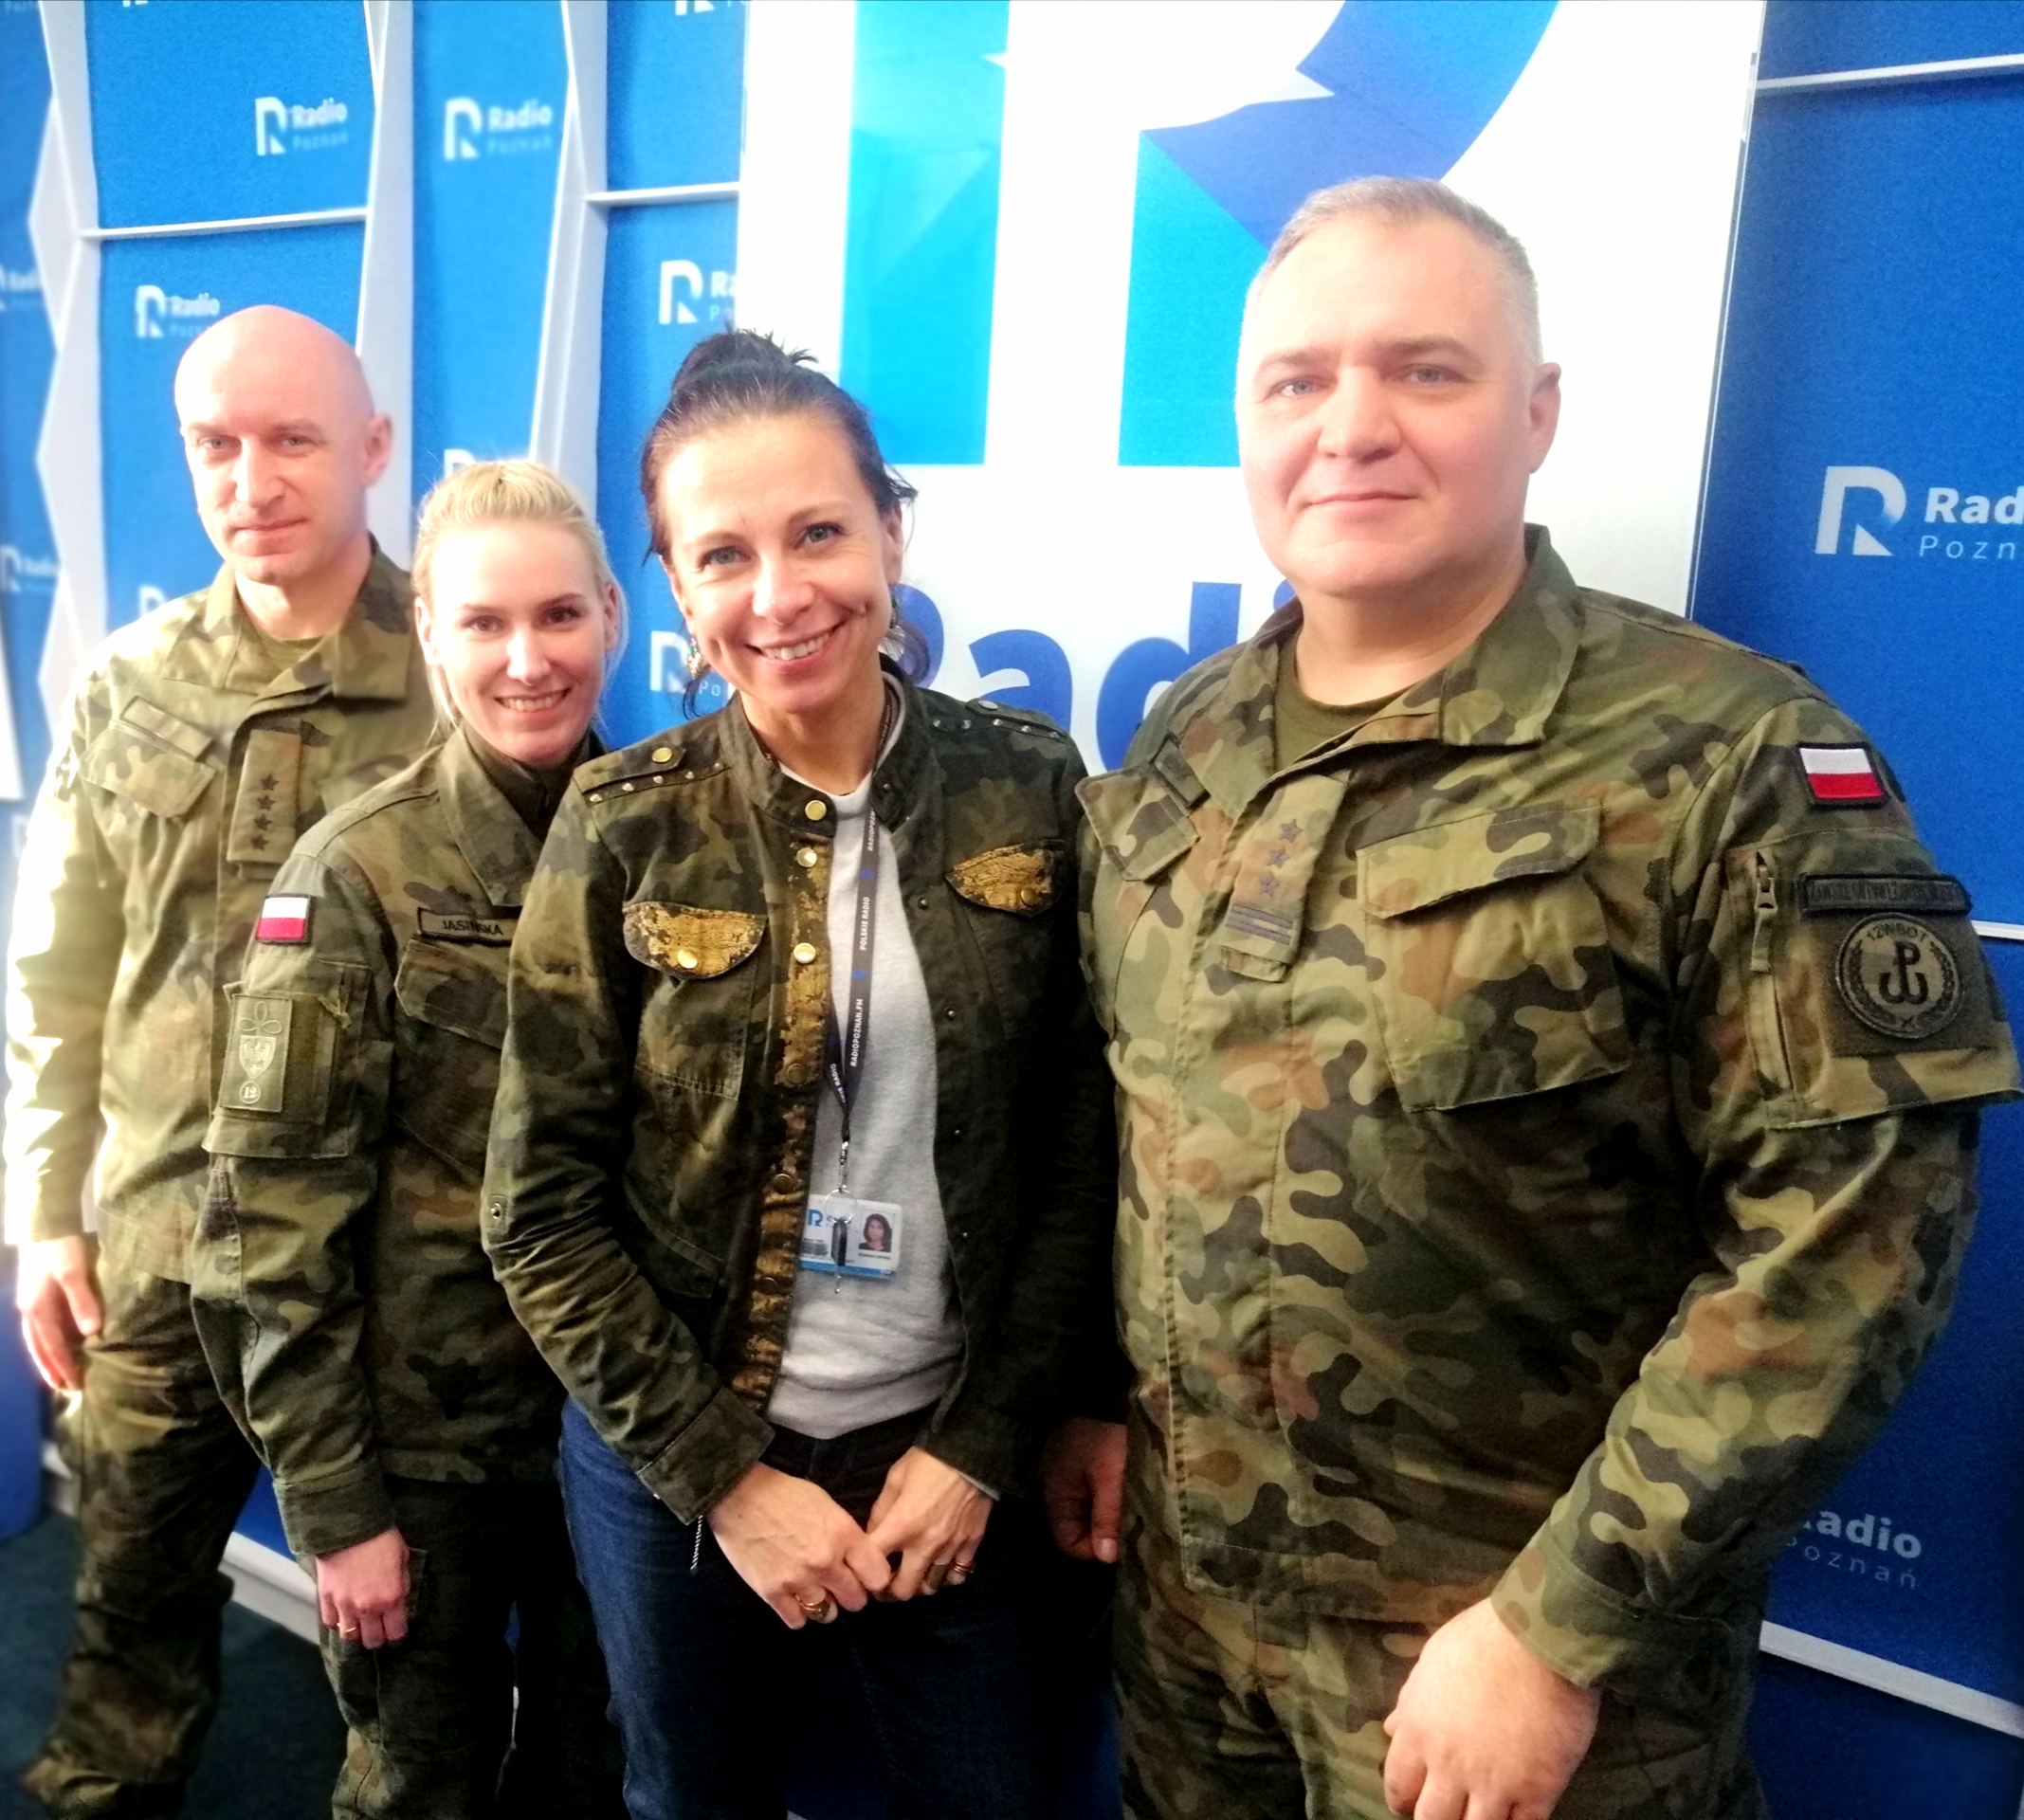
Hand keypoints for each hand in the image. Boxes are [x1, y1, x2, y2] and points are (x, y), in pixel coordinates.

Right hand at [16, 1236, 101, 1392]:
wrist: (46, 1223)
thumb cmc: (61, 1248)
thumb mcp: (74, 1273)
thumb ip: (82, 1302)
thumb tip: (92, 1334)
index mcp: (36, 1310)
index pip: (52, 1347)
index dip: (64, 1366)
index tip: (76, 1385)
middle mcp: (30, 1311)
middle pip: (39, 1348)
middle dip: (52, 1369)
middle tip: (66, 1388)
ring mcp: (31, 1303)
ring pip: (38, 1339)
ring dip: (48, 1357)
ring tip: (61, 1374)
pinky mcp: (37, 1294)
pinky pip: (43, 1326)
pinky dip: (50, 1340)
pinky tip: (62, 1344)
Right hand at [316, 1527, 410, 1649]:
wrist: (349, 1526)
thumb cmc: (382, 1539)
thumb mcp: (403, 1559)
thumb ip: (401, 1584)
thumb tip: (399, 1600)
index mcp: (391, 1599)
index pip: (395, 1633)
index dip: (397, 1635)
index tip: (396, 1631)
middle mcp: (367, 1609)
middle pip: (371, 1640)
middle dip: (377, 1638)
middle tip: (378, 1630)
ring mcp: (344, 1606)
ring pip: (349, 1636)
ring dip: (356, 1632)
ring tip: (359, 1624)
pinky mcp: (325, 1599)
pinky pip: (330, 1622)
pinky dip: (336, 1620)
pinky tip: (342, 1612)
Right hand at [708, 1463, 892, 1627]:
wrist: (741, 1495)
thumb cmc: (787, 1494)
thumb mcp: (828, 1506)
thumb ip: (846, 1536)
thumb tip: (859, 1560)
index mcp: (844, 1535)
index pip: (879, 1577)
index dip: (875, 1579)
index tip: (867, 1577)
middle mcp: (826, 1562)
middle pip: (856, 1601)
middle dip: (851, 1594)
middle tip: (840, 1585)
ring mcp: (799, 1580)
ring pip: (828, 1614)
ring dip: (825, 1605)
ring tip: (816, 1591)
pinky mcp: (772, 1593)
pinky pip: (798, 1621)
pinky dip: (798, 1613)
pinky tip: (794, 1599)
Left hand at [865, 1447, 990, 1599]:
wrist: (973, 1454)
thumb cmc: (928, 1462)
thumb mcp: (895, 1478)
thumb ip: (881, 1510)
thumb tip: (872, 1535)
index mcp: (901, 1526)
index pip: (873, 1564)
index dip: (863, 1572)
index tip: (862, 1573)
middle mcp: (925, 1545)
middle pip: (904, 1590)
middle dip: (890, 1592)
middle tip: (887, 1582)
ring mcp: (950, 1548)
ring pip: (931, 1588)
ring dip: (919, 1585)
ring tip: (914, 1574)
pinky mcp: (971, 1545)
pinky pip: (957, 1576)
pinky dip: (947, 1576)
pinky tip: (941, 1566)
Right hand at [1041, 1417, 1123, 1563]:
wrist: (1102, 1389)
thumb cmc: (1107, 1435)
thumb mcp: (1112, 1477)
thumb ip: (1107, 1518)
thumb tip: (1106, 1558)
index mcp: (1056, 1493)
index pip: (1068, 1541)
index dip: (1094, 1549)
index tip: (1122, 1543)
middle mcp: (1055, 1488)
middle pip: (1077, 1528)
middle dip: (1103, 1533)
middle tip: (1132, 1528)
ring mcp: (1066, 1475)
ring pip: (1086, 1512)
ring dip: (1107, 1516)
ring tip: (1131, 1511)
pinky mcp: (1079, 1465)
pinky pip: (1090, 1494)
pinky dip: (1106, 1499)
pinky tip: (1124, 1494)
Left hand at [1382, 1599, 1599, 1819]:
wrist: (1538, 1639)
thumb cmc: (1482, 1640)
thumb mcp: (1432, 1661)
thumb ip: (1410, 1701)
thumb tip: (1391, 1729)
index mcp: (1419, 1732)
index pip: (1398, 1785)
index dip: (1402, 1799)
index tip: (1409, 1802)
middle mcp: (1449, 1766)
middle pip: (1433, 1819)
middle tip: (1447, 1814)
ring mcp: (1494, 1784)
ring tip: (1482, 1815)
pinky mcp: (1537, 1791)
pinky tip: (1517, 1816)